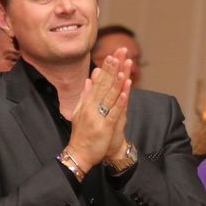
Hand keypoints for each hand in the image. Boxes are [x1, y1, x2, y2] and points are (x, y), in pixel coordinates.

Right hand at [67, 48, 129, 167]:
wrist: (79, 154)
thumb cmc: (82, 134)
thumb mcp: (80, 111)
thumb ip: (85, 95)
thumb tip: (90, 79)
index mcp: (87, 102)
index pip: (99, 80)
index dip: (107, 67)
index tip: (113, 53)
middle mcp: (91, 106)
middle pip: (105, 83)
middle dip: (114, 66)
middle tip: (122, 50)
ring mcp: (98, 115)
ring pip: (110, 95)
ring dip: (118, 80)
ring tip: (124, 66)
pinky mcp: (104, 126)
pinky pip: (114, 112)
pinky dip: (120, 101)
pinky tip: (126, 91)